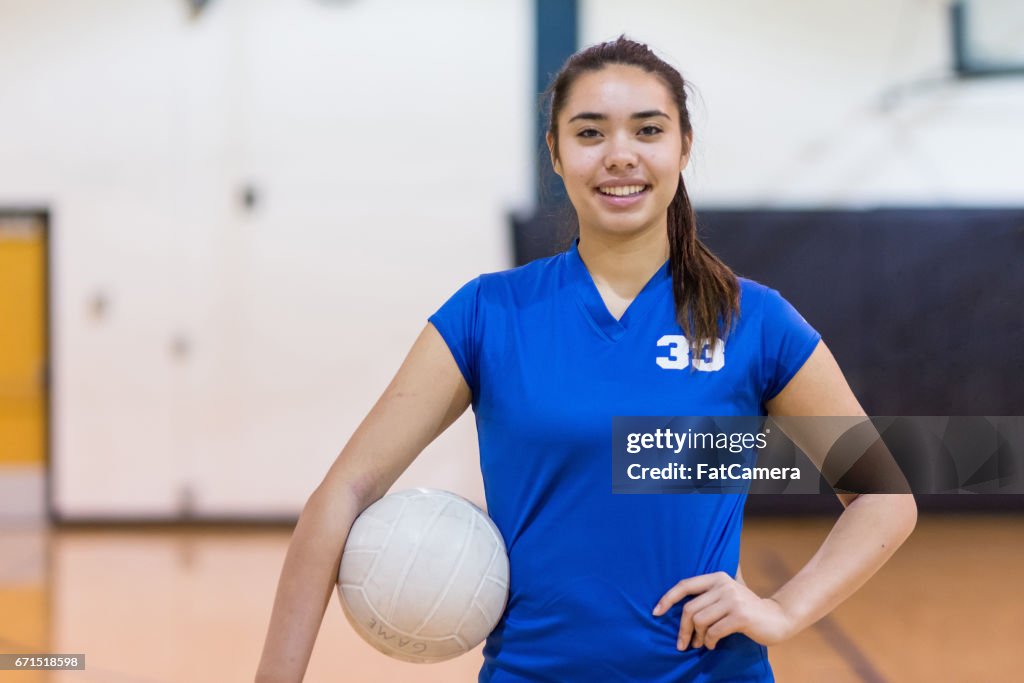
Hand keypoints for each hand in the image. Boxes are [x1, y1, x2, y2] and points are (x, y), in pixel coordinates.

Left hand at [652, 571, 794, 650]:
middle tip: (683, 644)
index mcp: (717, 577)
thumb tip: (675, 606)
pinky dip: (709, 641)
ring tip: (701, 644)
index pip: (684, 585)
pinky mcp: (740, 616)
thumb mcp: (726, 595)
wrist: (777, 618)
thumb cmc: (746, 610)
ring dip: (697, 637)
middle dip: (683, 629)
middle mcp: (724, 585)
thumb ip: (707, 596)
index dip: (667, 598)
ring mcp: (733, 600)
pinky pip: (713, 632)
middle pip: (689, 609)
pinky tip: (712, 645)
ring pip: (700, 621)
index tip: (655, 613)